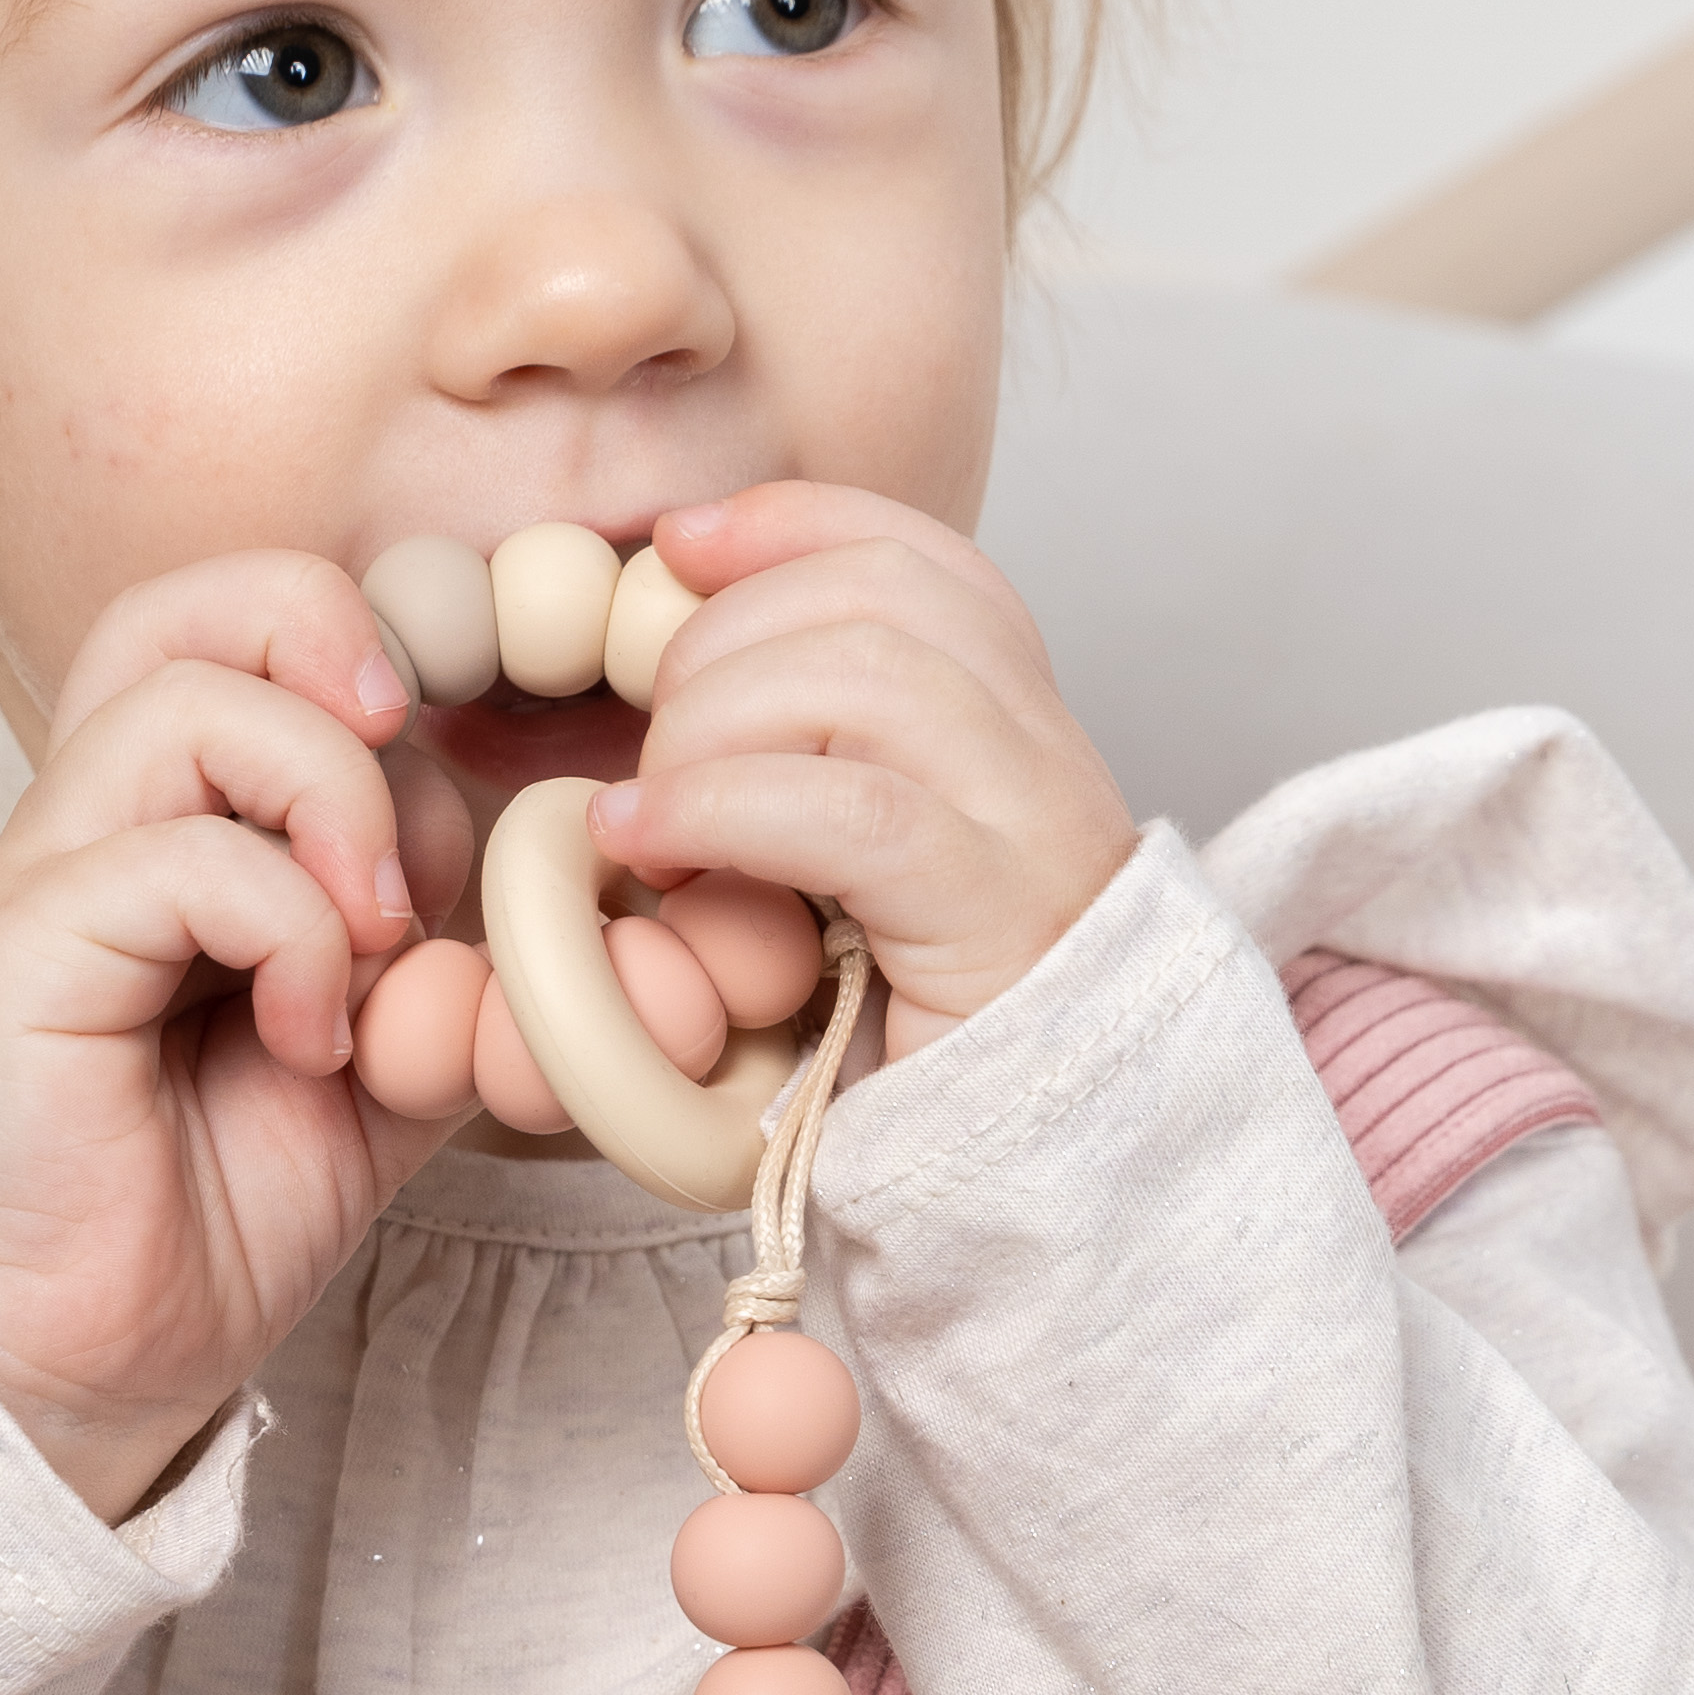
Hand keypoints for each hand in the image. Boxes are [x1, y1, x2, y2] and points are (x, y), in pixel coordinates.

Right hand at [0, 556, 473, 1522]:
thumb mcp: (395, 1056)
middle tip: (407, 775)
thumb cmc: (225, 1199)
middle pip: (189, 602)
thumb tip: (584, 894)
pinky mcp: (19, 953)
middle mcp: (96, 817)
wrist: (116, 1352)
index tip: (446, 761)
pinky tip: (310, 1038)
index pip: (239, 619)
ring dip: (333, 808)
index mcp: (173, 814)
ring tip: (373, 943)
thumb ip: (463, 957)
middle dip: (336, 652)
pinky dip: (291, 936)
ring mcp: (47, 875)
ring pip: (192, 705)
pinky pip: (180, 859)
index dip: (362, 644)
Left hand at [588, 483, 1135, 1058]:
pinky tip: (650, 844)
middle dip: (724, 642)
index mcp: (1014, 720)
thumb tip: (666, 668)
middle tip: (652, 750)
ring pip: (867, 678)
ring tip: (650, 817)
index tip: (678, 546)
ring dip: (714, 726)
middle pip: (877, 598)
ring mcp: (1033, 829)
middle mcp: (1043, 752)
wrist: (1029, 1170)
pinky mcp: (998, 916)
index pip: (918, 554)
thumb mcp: (846, 866)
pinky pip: (852, 810)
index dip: (790, 524)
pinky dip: (722, 808)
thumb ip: (798, 762)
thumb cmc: (905, 1029)